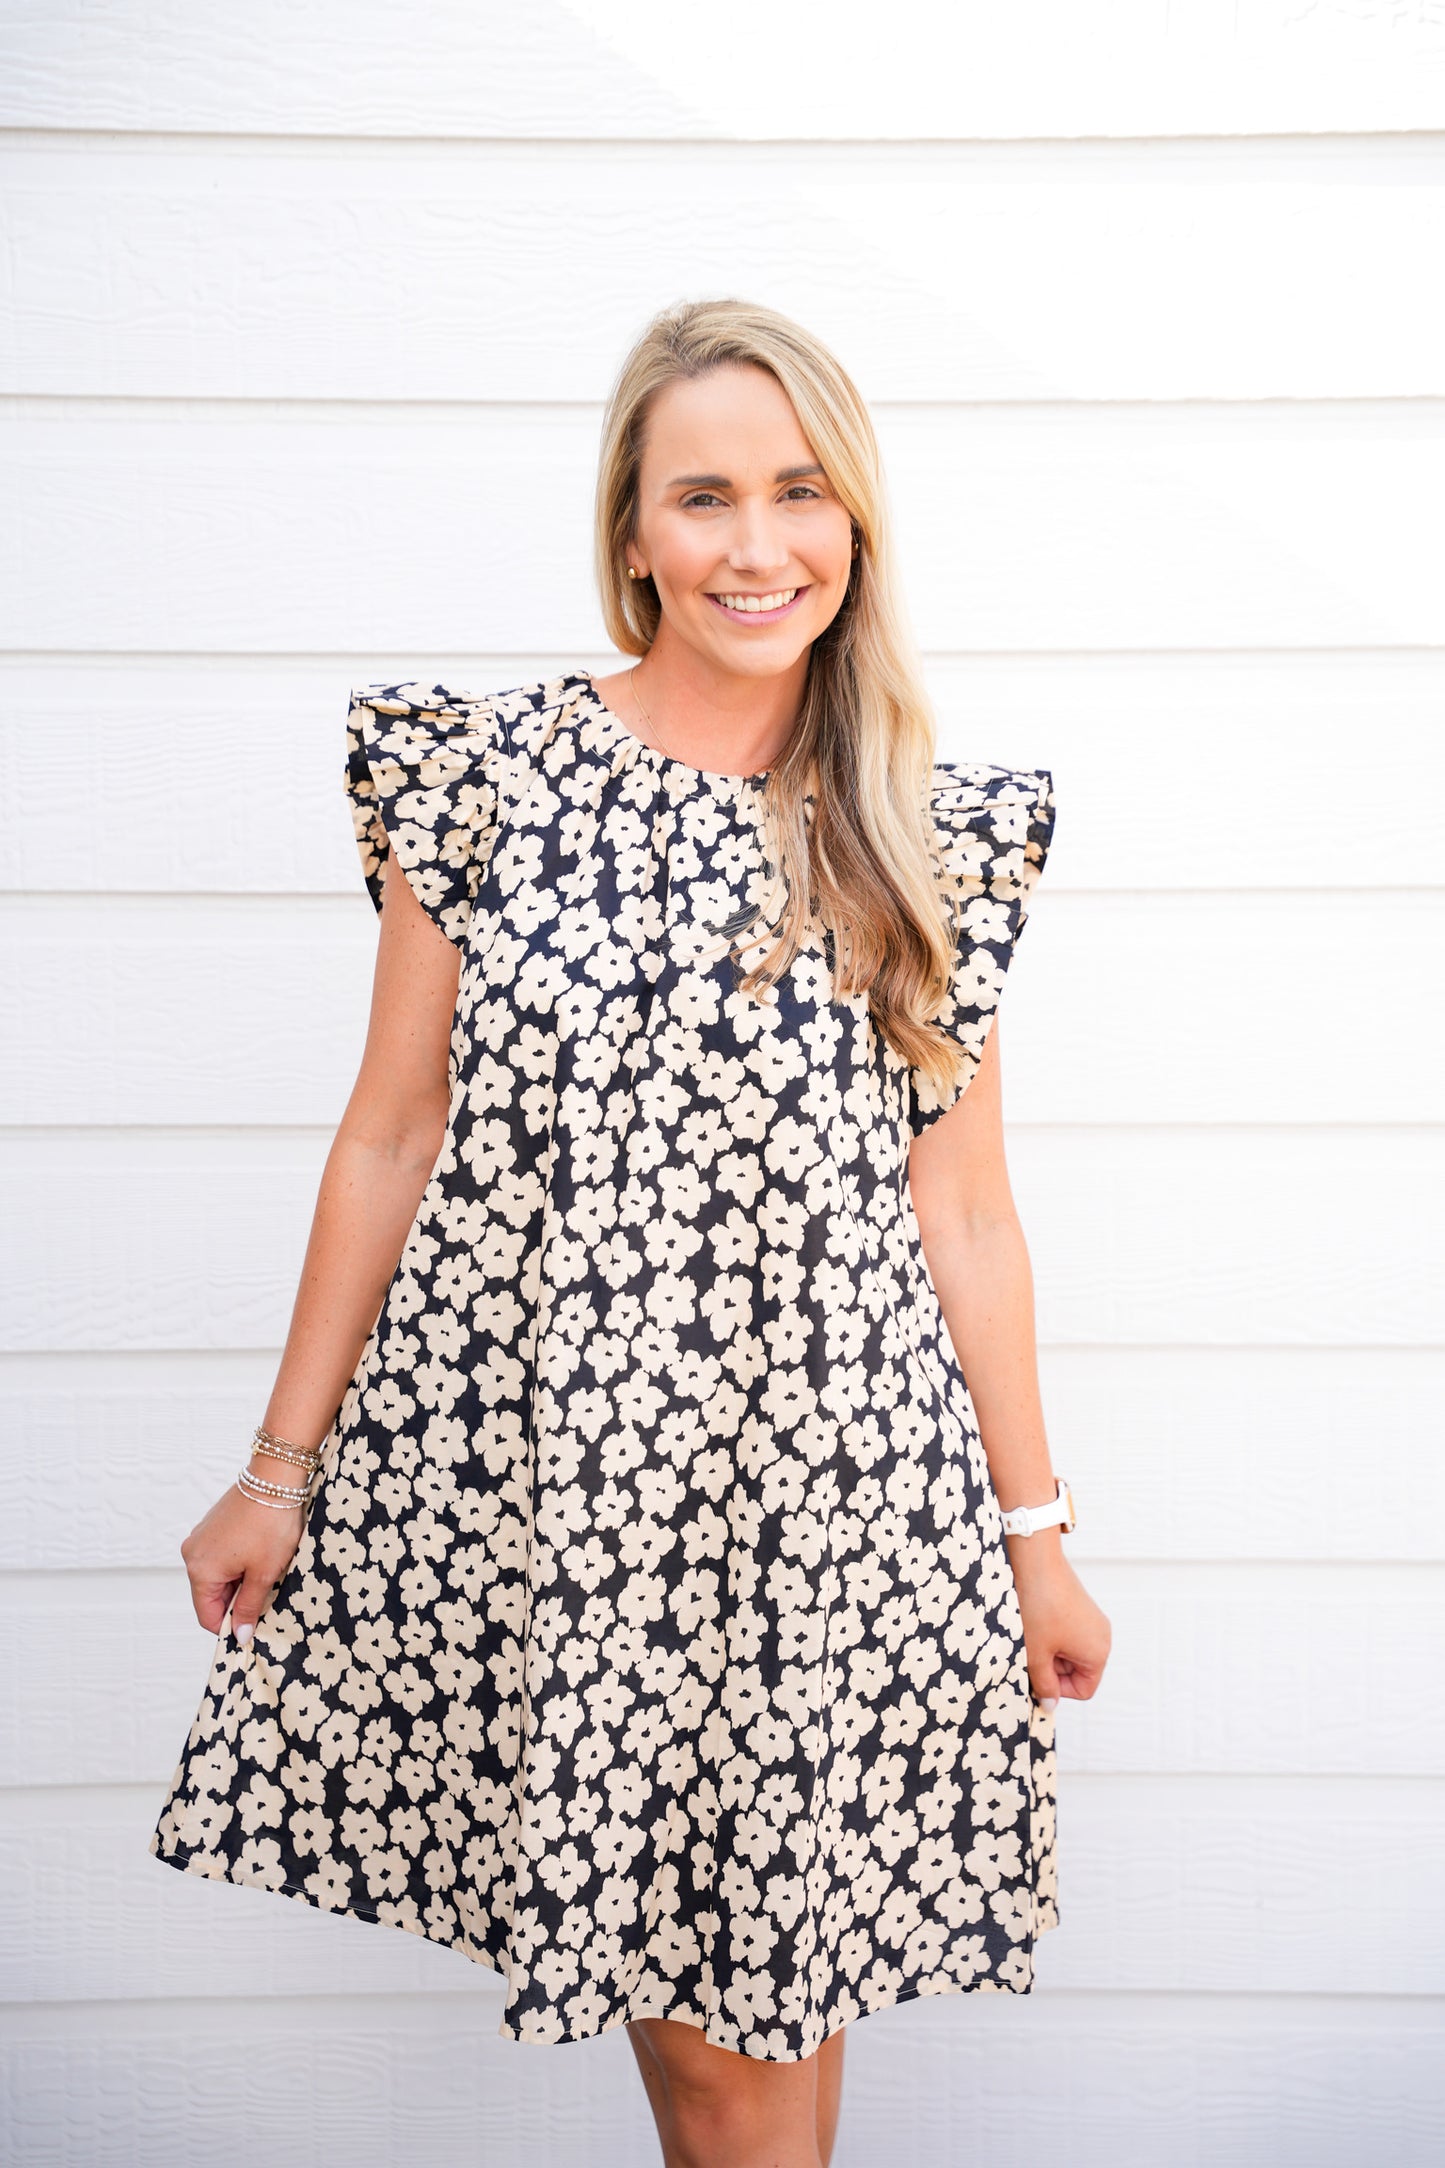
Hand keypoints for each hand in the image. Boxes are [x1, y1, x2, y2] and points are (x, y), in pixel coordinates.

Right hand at [180, 1481, 305, 1647]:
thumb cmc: (271, 1525)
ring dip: (239, 1581)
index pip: (207, 1616)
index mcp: (200, 1570)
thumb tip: (239, 1636)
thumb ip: (248, 1607)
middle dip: (237, 1600)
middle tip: (267, 1594)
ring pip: (217, 1576)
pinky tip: (260, 1555)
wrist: (275, 1478)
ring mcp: (200, 1538)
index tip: (252, 1629)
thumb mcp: (264, 1573)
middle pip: (211, 1595)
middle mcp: (192, 1554)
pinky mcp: (211, 1526)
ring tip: (266, 1570)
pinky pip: (220, 1556)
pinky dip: (238, 1563)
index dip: (230, 1627)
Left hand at [1006, 1538, 1111, 1707]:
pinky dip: (1050, 1635)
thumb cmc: (1038, 1607)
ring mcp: (1092, 1620)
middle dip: (1051, 1668)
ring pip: (1069, 1652)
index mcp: (1098, 1653)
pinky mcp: (1080, 1607)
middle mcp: (1101, 1637)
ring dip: (1048, 1651)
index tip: (1036, 1673)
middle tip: (1029, 1653)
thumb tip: (1050, 1705)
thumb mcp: (1036, 1654)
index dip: (1057, 1689)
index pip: (1083, 1690)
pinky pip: (1067, 1633)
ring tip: (1030, 1636)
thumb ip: (1044, 1684)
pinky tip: (1034, 1622)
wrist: (1036, 1561)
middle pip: (1077, 1671)